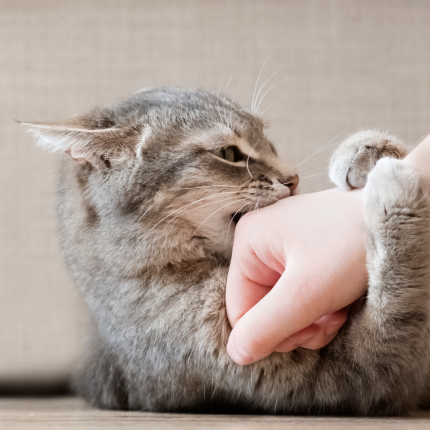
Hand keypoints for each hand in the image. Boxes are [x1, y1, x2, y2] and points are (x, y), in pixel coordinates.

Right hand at [226, 188, 367, 364]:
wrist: (396, 218)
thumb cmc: (353, 242)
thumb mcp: (307, 292)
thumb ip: (266, 326)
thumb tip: (237, 352)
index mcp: (248, 242)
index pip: (240, 310)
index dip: (271, 332)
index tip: (308, 330)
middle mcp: (259, 242)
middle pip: (261, 309)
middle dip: (296, 324)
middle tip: (327, 318)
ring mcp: (280, 247)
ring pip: (280, 306)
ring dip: (310, 319)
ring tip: (337, 308)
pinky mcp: (299, 254)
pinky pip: (296, 294)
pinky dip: (318, 306)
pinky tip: (338, 300)